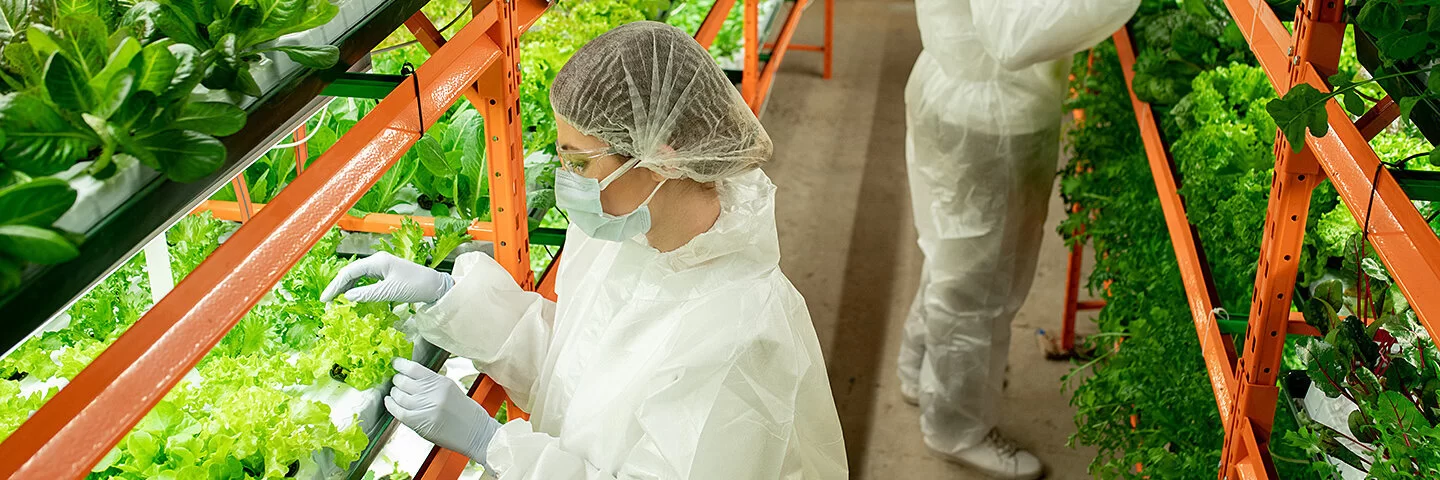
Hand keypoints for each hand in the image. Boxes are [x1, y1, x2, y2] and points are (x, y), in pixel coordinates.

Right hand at [321, 252, 453, 303]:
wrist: (436, 286)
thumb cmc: (416, 285)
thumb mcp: (390, 292)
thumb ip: (368, 294)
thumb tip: (348, 297)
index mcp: (377, 261)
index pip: (349, 272)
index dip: (335, 286)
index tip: (325, 299)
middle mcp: (378, 261)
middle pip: (351, 273)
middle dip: (338, 287)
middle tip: (327, 302)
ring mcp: (382, 267)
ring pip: (357, 276)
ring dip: (346, 288)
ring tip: (336, 301)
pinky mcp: (386, 274)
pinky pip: (366, 280)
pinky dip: (357, 288)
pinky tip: (352, 297)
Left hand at [385, 358, 500, 463]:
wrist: (476, 432)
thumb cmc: (466, 412)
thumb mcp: (451, 390)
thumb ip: (432, 383)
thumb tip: (411, 378)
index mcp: (441, 382)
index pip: (414, 368)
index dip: (401, 365)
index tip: (396, 364)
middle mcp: (433, 393)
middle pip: (403, 381)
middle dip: (397, 380)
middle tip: (396, 381)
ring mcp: (426, 408)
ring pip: (399, 396)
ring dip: (394, 393)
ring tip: (395, 393)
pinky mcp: (421, 423)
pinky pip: (399, 411)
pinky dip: (391, 406)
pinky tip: (390, 402)